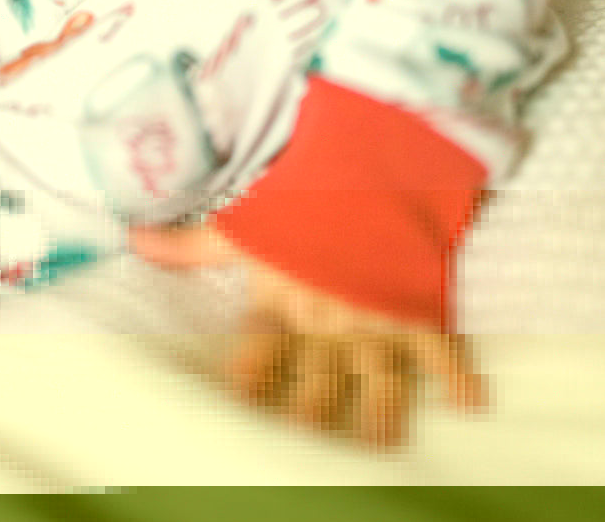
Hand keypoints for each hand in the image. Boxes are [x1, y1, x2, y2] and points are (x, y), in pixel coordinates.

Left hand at [128, 218, 488, 448]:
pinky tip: (473, 406)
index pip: (255, 360)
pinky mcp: (418, 310)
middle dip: (312, 424)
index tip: (240, 414)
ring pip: (377, 393)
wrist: (368, 156)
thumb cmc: (298, 189)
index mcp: (280, 301)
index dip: (247, 388)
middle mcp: (326, 322)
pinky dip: (460, 380)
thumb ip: (190, 242)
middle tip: (307, 449)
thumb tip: (132, 236)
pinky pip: (443, 353)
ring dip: (380, 424)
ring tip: (378, 450)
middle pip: (316, 394)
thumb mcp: (243, 218)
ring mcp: (376, 321)